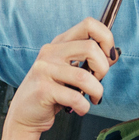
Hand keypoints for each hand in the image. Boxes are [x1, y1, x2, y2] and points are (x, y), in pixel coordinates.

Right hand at [0, 18, 114, 139]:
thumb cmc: (52, 93)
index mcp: (60, 43)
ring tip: (93, 98)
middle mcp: (51, 52)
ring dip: (96, 91)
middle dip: (103, 68)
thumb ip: (89, 61)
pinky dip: (84, 106)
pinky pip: (75, 97)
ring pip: (84, 76)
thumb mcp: (69, 71)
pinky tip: (80, 108)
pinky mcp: (43, 89)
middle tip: (98, 81)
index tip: (109, 57)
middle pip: (91, 48)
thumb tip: (114, 54)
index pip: (89, 24)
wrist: (24, 114)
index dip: (106, 39)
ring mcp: (44, 69)